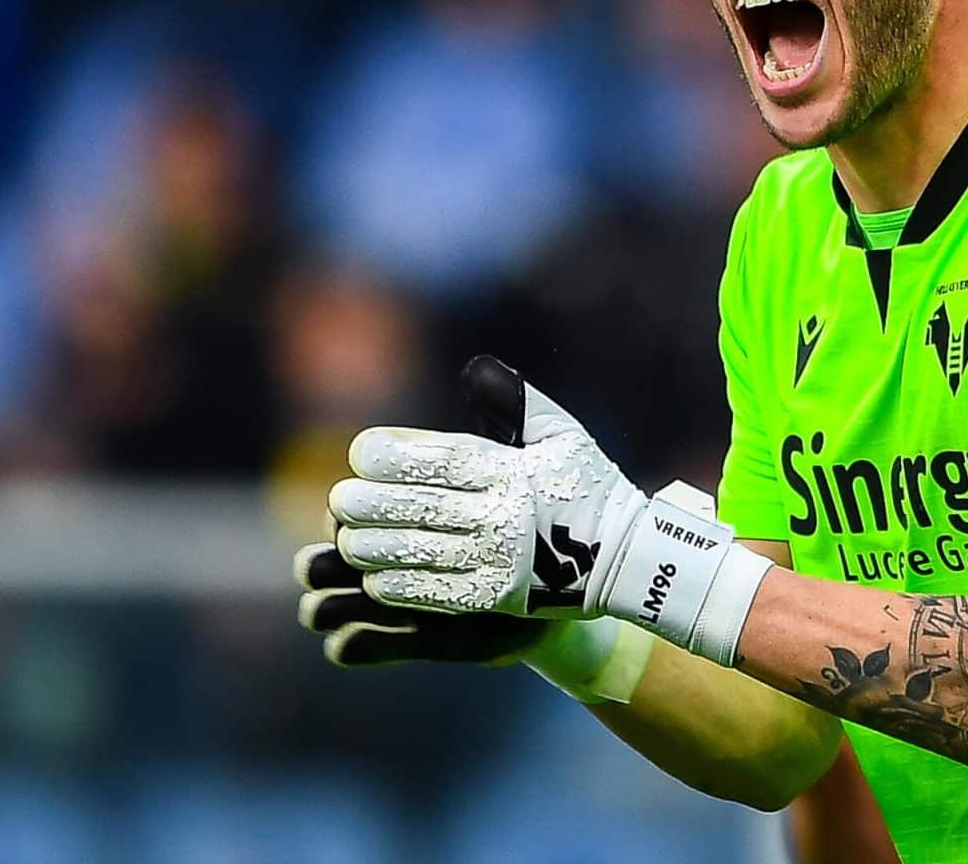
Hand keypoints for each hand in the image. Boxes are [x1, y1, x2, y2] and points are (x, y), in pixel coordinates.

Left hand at [328, 358, 770, 666]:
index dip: (396, 455)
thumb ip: (516, 402)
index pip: (442, 460)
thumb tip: (477, 367)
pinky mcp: (500, 599)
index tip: (361, 451)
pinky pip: (441, 595)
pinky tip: (374, 581)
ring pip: (422, 553)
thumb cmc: (586, 486)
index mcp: (512, 471)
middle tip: (339, 499)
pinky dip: (404, 588)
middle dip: (373, 503)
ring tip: (347, 540)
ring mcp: (501, 561)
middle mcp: (504, 515)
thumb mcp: (562, 434)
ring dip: (377, 548)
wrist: (628, 558)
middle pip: (422, 507)